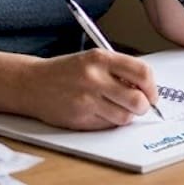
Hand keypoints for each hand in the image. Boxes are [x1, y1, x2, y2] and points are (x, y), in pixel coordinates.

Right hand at [23, 49, 159, 129]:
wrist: (32, 83)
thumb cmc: (67, 72)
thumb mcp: (93, 60)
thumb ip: (120, 71)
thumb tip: (148, 90)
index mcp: (100, 58)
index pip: (142, 73)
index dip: (152, 87)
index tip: (151, 94)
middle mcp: (94, 78)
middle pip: (138, 100)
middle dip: (143, 106)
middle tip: (138, 106)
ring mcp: (86, 100)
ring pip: (124, 117)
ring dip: (125, 115)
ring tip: (113, 107)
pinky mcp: (80, 119)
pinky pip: (107, 126)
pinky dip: (108, 122)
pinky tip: (97, 112)